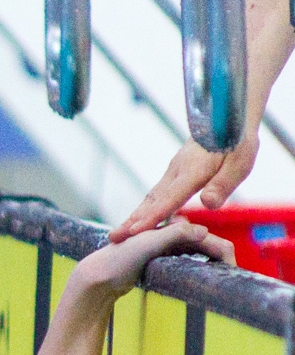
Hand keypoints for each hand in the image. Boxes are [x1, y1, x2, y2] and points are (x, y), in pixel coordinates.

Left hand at [76, 220, 236, 301]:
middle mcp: (170, 233)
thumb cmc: (117, 261)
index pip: (207, 238)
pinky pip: (186, 263)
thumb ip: (173, 235)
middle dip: (222, 259)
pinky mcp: (160, 260)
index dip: (224, 253)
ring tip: (225, 280)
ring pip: (198, 254)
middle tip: (235, 278)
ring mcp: (165, 247)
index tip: (233, 271)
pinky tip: (205, 280)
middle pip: (206, 245)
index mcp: (170, 227)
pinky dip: (199, 269)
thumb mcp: (146, 245)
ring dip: (213, 264)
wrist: (95, 278)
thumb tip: (204, 232)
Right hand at [110, 135, 257, 241]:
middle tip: (114, 238)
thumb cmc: (237, 141)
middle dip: (132, 220)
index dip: (152, 216)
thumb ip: (223, 184)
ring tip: (121, 232)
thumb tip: (208, 204)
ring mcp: (173, 170)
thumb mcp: (240, 163)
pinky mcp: (174, 171)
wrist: (226, 116)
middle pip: (151, 200)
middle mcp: (176, 171)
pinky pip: (156, 192)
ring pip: (151, 197)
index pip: (169, 198)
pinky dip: (145, 207)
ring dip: (135, 215)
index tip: (134, 232)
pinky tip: (141, 217)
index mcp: (192, 171)